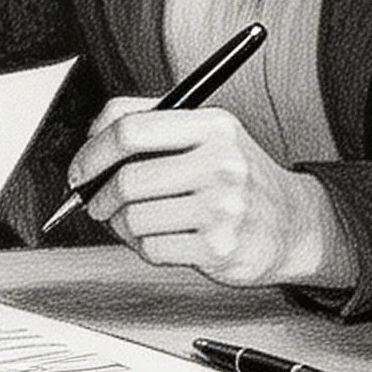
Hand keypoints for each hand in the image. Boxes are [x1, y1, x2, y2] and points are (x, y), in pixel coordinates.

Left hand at [66, 98, 355, 288]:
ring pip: (134, 217)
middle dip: (99, 195)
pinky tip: (157, 238)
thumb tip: (90, 138)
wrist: (291, 224)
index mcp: (213, 125)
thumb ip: (150, 122)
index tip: (80, 169)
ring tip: (132, 221)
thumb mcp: (206, 133)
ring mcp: (223, 207)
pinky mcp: (220, 248)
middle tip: (95, 202)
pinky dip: (141, 246)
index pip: (130, 128)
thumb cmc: (234, 176)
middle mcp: (222, 163)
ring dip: (119, 224)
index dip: (92, 150)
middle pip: (127, 178)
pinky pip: (151, 248)